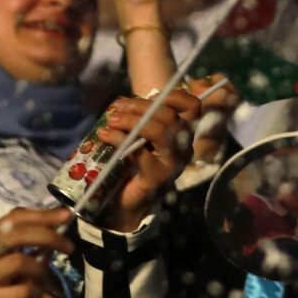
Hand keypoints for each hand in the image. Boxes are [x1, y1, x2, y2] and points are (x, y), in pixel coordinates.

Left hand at [91, 77, 231, 232]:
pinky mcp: (156, 176)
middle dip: (140, 107)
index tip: (149, 95)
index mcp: (183, 133)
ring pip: (161, 131)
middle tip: (116, 108)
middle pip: (170, 116)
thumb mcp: (140, 137)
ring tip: (111, 120)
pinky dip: (119, 139)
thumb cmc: (134, 165)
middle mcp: (184, 147)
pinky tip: (105, 135)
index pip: (191, 106)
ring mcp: (173, 163)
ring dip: (132, 121)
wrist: (127, 202)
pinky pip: (140, 152)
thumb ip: (139, 120)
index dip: (173, 95)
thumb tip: (121, 103)